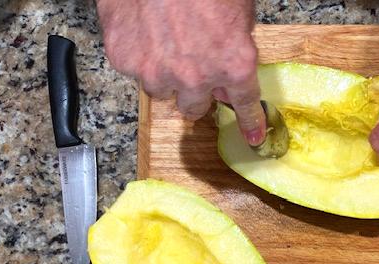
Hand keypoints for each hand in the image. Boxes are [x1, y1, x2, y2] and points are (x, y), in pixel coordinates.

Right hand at [96, 0, 265, 145]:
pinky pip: (133, 68)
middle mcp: (195, 77)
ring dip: (164, 73)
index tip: (252, 136)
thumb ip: (236, 48)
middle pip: (193, 108)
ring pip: (160, 90)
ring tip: (164, 40)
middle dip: (194, 91)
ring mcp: (157, 71)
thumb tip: (226, 77)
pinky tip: (144, 28)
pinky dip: (139, 53)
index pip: (244, 105)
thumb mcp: (238, 13)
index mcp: (233, 65)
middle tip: (190, 67)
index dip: (250, 122)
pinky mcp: (125, 60)